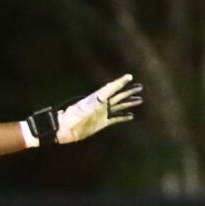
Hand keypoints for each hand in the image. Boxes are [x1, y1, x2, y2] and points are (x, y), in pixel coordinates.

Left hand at [27, 74, 142, 144]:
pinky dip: (123, 117)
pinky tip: (131, 116)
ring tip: (139, 100)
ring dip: (128, 103)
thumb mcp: (86, 106)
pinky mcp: (101, 123)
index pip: (112, 88)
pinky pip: (115, 119)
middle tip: (139, 87)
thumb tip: (108, 90)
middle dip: (128, 92)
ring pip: (119, 106)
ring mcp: (102, 113)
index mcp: (98, 98)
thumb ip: (98, 99)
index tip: (129, 76)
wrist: (64, 129)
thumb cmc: (73, 116)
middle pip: (118, 96)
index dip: (120, 82)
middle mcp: (102, 105)